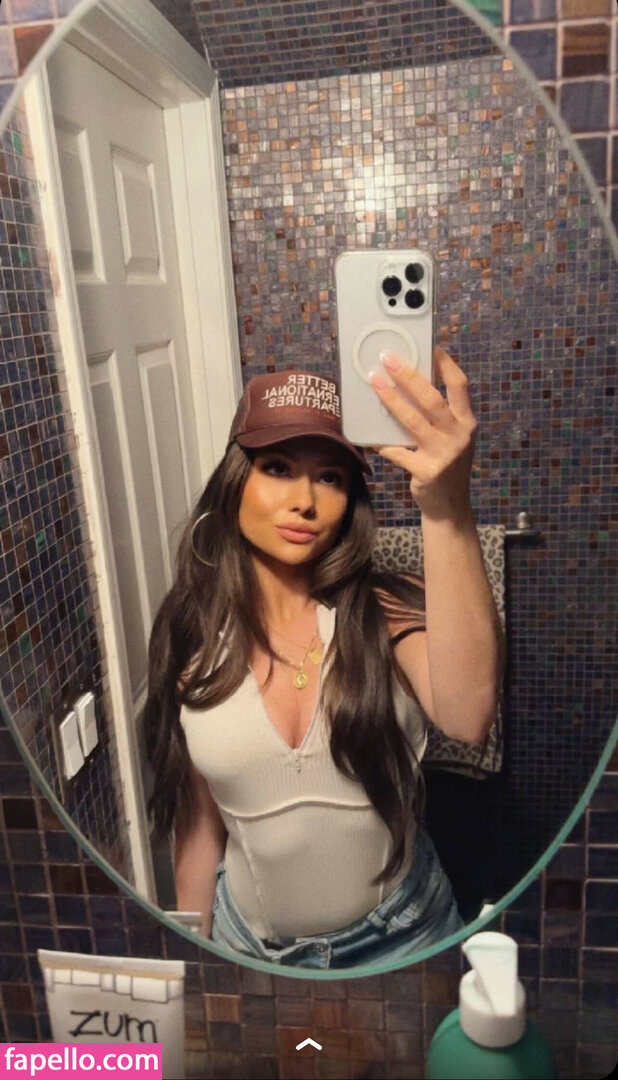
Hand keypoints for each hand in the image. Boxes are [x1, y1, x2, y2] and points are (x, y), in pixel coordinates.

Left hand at [370, 347, 477, 521]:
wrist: (450, 508)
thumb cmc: (445, 466)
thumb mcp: (451, 439)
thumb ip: (438, 417)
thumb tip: (407, 386)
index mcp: (467, 423)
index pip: (460, 386)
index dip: (446, 364)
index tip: (431, 345)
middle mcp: (459, 436)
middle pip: (432, 399)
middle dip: (409, 376)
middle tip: (388, 358)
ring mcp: (444, 455)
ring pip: (413, 421)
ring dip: (391, 400)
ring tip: (375, 383)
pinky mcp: (427, 472)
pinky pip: (399, 452)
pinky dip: (383, 444)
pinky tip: (370, 437)